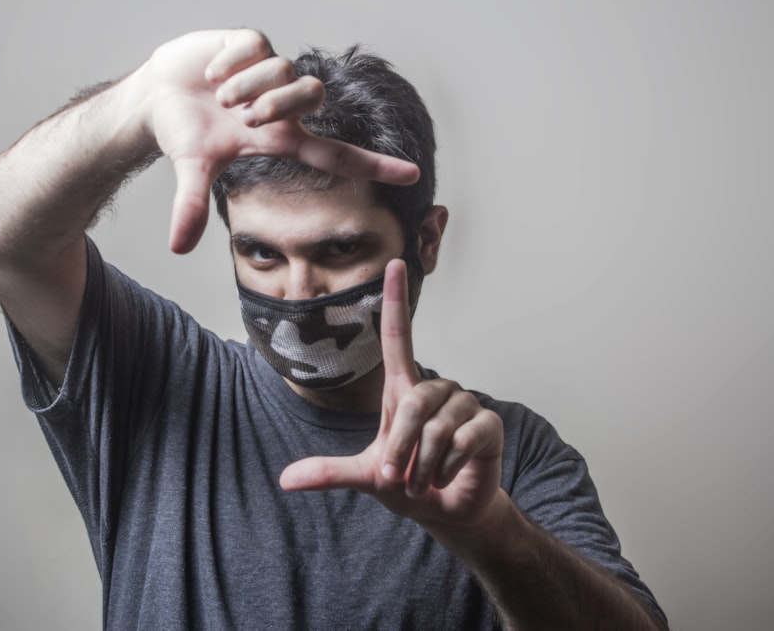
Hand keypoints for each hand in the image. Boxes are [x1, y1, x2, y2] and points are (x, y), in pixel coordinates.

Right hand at [139, 29, 419, 253]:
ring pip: (283, 68)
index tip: (414, 175)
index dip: (376, 165)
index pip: (338, 154)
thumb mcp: (192, 168)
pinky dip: (229, 63)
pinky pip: (255, 45)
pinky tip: (212, 73)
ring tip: (219, 97)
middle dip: (278, 105)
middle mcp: (283, 105)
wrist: (158, 95)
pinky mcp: (250, 42)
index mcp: (280, 138)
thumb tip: (178, 247)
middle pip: (314, 95)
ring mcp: (269, 70)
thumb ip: (191, 206)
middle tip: (243, 117)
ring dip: (246, 86)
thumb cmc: (186, 132)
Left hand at [279, 259, 505, 535]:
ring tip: (424, 479)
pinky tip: (448, 476)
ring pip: (436, 427)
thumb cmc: (409, 484)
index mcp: (404, 389)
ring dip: (423, 464)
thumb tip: (285, 481)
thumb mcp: (367, 477)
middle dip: (401, 448)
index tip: (393, 262)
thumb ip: (330, 473)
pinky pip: (461, 440)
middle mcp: (436, 390)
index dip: (396, 300)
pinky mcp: (488, 424)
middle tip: (401, 478)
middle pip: (413, 403)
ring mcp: (465, 405)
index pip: (399, 336)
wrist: (447, 511)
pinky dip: (446, 467)